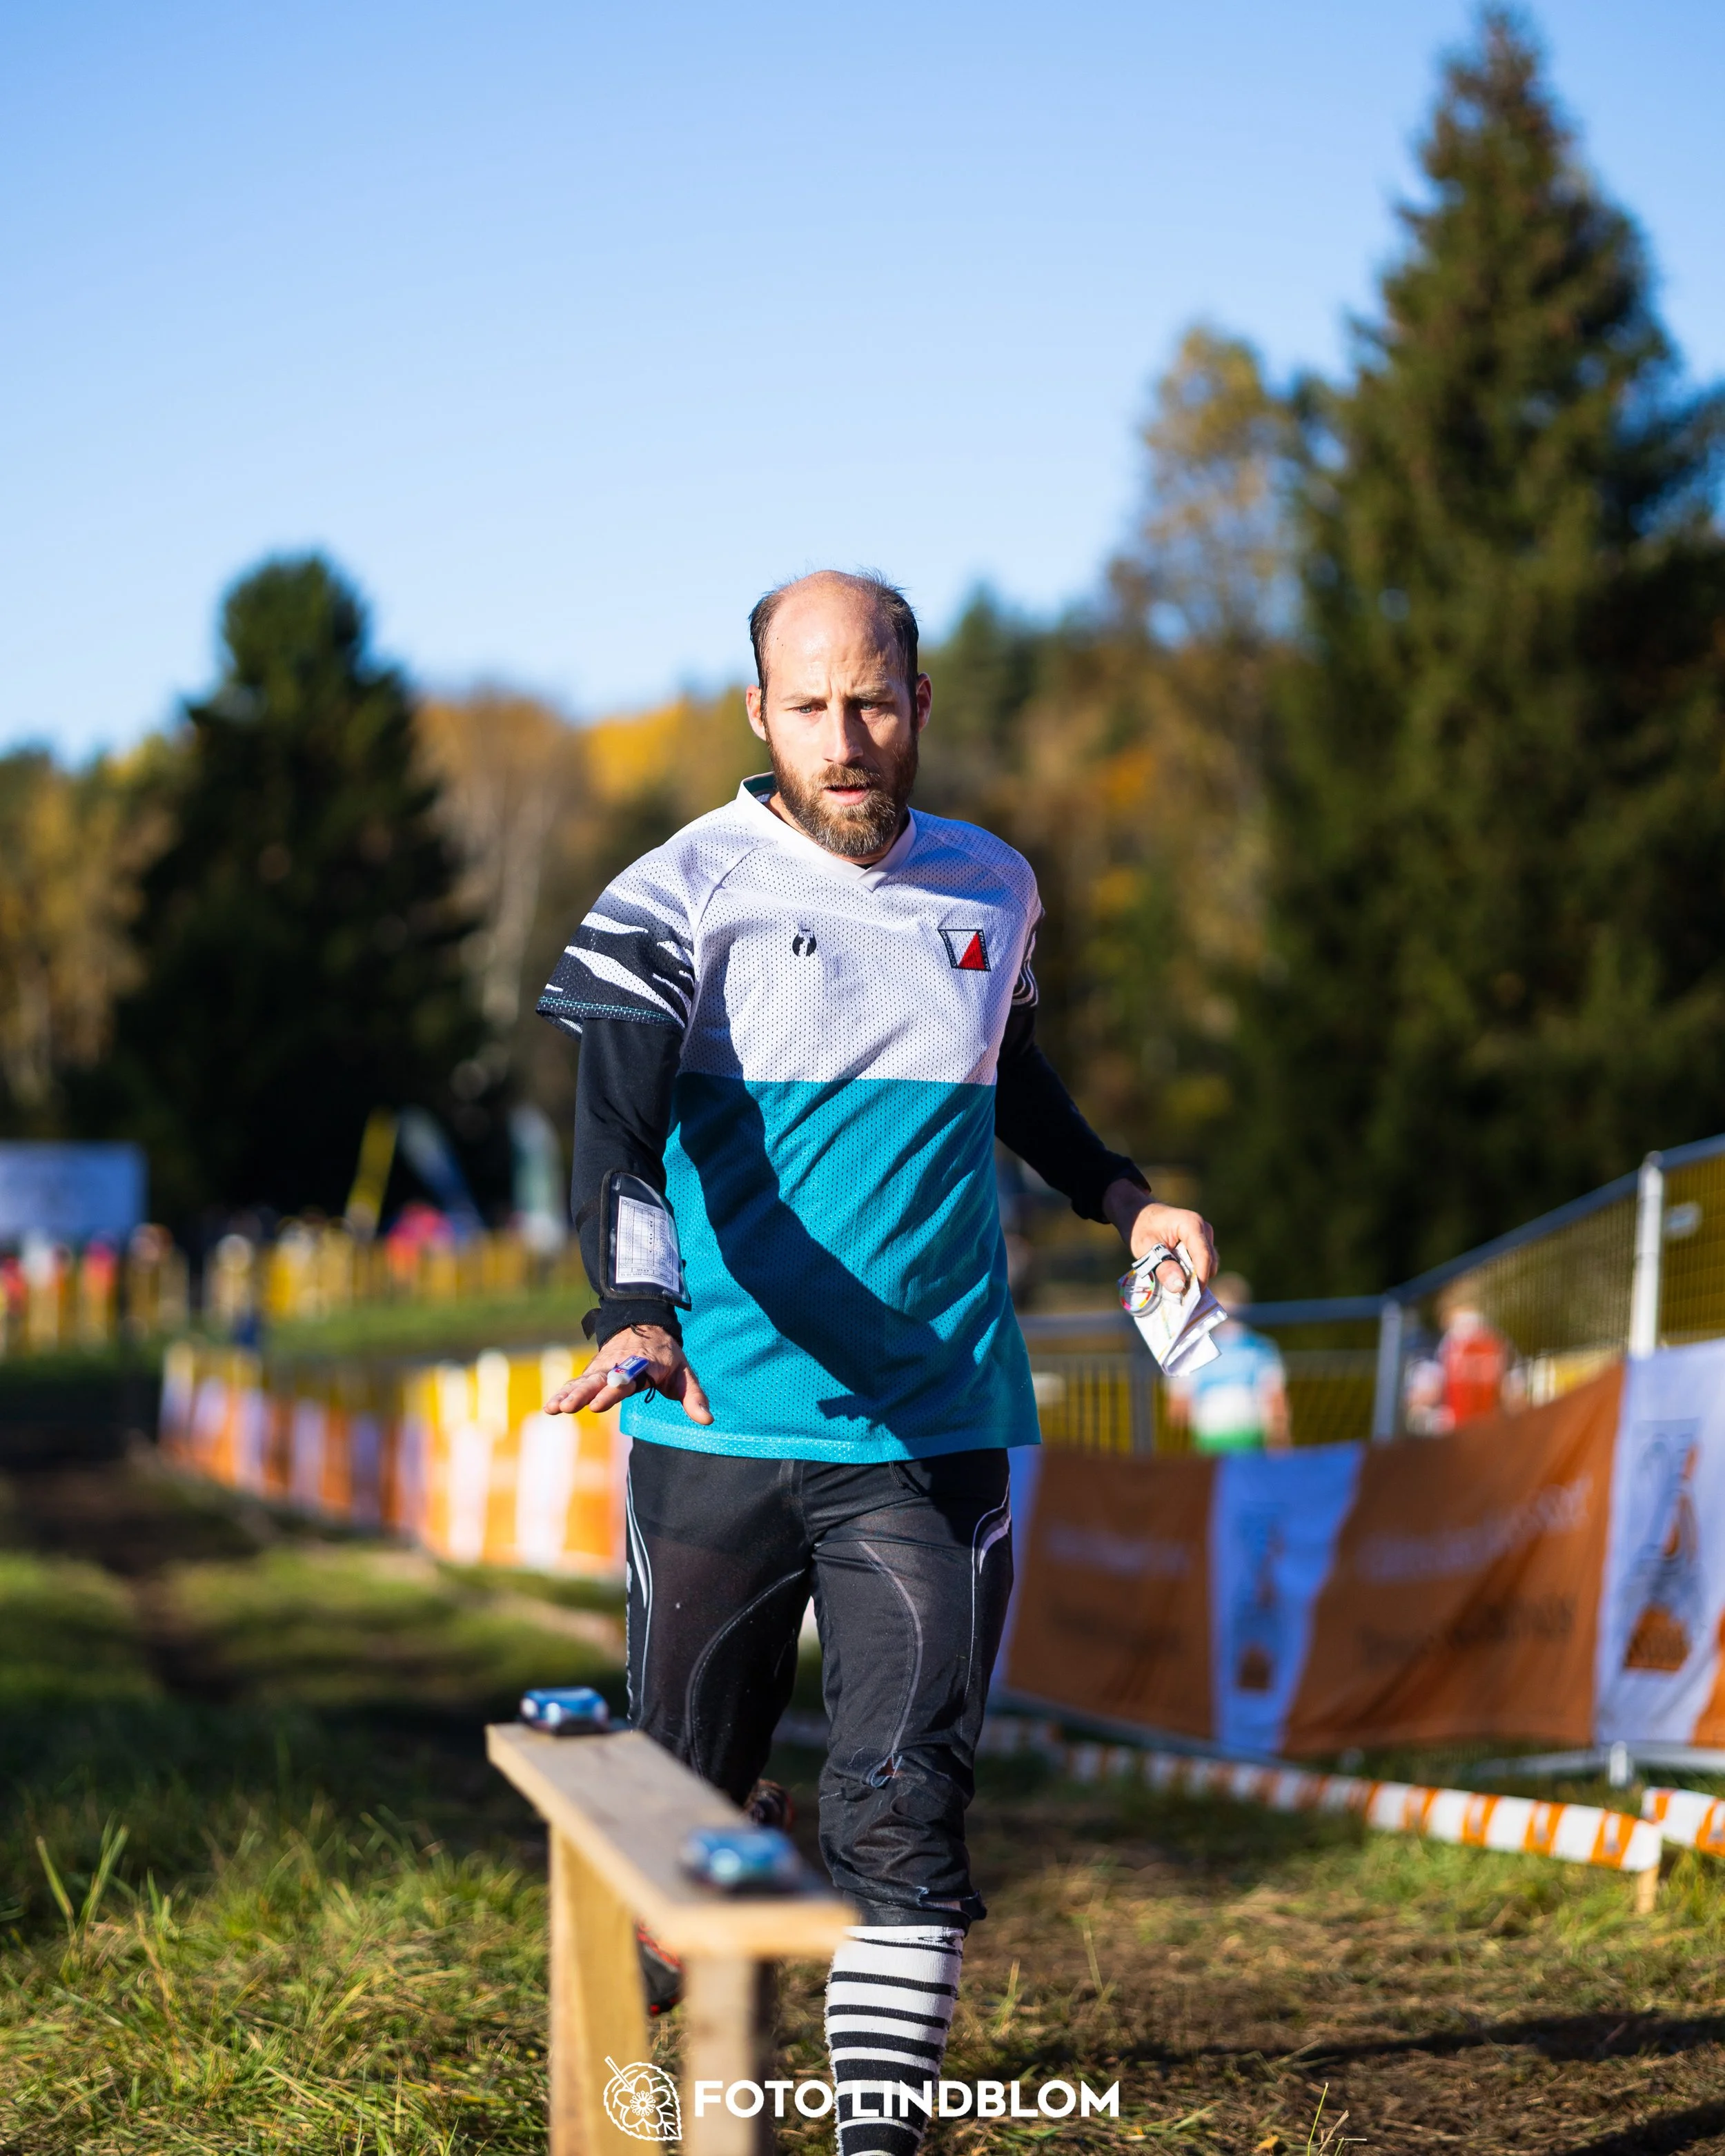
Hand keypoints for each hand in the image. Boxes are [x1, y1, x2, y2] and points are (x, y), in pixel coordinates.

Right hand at [544, 1324, 714, 1425]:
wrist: (644, 1325)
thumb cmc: (667, 1356)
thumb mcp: (685, 1373)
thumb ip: (694, 1397)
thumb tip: (707, 1420)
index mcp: (643, 1364)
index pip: (627, 1378)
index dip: (612, 1390)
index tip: (597, 1405)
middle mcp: (619, 1364)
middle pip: (600, 1379)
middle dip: (584, 1394)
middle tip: (570, 1407)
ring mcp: (603, 1367)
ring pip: (584, 1381)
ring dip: (569, 1394)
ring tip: (554, 1409)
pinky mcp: (593, 1372)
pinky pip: (576, 1383)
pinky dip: (563, 1393)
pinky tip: (550, 1407)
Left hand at [1102, 1180, 1217, 1294]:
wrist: (1138, 1214)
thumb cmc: (1140, 1228)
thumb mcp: (1145, 1248)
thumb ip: (1162, 1266)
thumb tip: (1179, 1287)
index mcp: (1192, 1224)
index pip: (1203, 1255)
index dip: (1200, 1277)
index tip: (1192, 1297)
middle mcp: (1203, 1229)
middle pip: (1208, 1261)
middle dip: (1197, 1279)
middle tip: (1179, 1296)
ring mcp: (1204, 1236)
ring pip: (1207, 1263)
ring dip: (1194, 1277)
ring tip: (1175, 1287)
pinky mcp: (1201, 1244)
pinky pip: (1202, 1262)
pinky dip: (1192, 1273)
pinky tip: (1177, 1279)